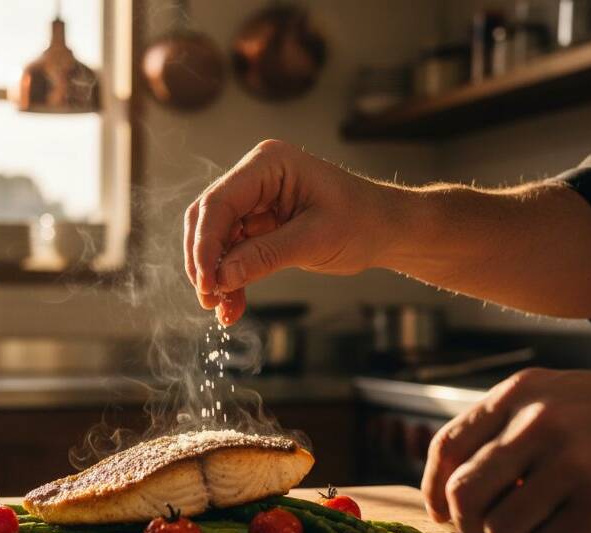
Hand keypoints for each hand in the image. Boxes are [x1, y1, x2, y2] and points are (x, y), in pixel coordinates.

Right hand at [183, 139, 391, 324]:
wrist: (386, 229)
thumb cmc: (361, 222)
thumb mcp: (315, 240)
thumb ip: (265, 256)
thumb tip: (220, 277)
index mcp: (268, 164)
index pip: (219, 203)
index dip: (206, 245)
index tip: (207, 284)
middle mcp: (254, 177)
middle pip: (208, 219)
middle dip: (205, 262)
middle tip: (209, 299)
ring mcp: (254, 200)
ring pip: (215, 240)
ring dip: (216, 276)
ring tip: (222, 310)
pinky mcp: (257, 224)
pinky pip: (232, 252)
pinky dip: (231, 279)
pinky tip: (232, 306)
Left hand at [422, 367, 590, 532]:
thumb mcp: (540, 398)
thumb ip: (493, 430)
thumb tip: (444, 495)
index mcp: (515, 394)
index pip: (447, 446)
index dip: (432, 488)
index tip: (439, 511)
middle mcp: (538, 423)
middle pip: (464, 494)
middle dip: (467, 523)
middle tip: (484, 529)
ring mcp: (572, 462)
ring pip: (501, 529)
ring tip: (532, 526)